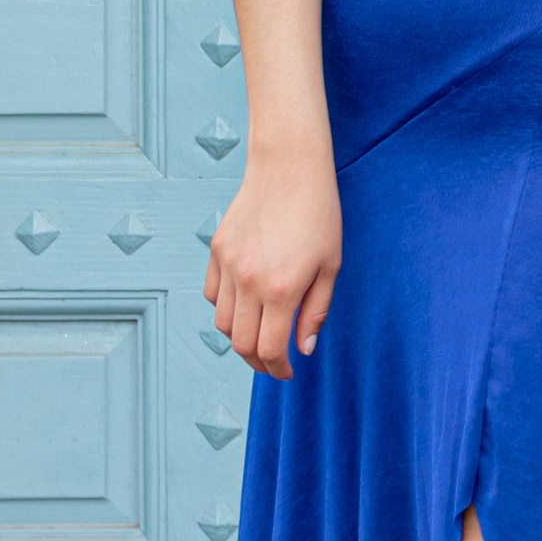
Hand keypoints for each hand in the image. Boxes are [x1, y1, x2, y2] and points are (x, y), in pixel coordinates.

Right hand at [206, 155, 343, 378]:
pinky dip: (224, 309)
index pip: (270, 349)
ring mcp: (228, 265)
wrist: (289, 167)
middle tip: (274, 363)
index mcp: (282, 289)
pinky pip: (211, 295)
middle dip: (258, 361)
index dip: (278, 369)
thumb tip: (303, 349)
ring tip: (260, 336)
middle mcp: (249, 281)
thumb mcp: (330, 267)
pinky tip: (244, 306)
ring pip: (221, 323)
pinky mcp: (216, 250)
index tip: (287, 373)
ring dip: (239, 338)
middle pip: (241, 343)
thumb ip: (315, 312)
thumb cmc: (319, 214)